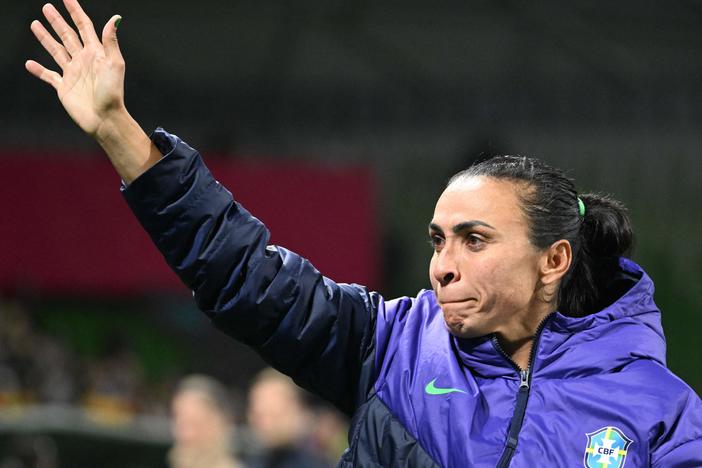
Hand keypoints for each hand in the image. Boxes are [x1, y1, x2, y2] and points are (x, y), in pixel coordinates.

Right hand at [26, 0, 123, 137]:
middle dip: (57, 21)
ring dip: (45, 38)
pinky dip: (39, 70)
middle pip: (67, 35)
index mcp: (95, 53)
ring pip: (56, 51)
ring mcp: (72, 73)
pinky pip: (49, 76)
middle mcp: (83, 60)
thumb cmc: (112, 93)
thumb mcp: (114, 64)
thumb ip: (110, 41)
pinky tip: (30, 64)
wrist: (105, 118)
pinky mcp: (64, 87)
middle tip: (46, 7)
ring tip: (35, 24)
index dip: (75, 12)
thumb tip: (116, 17)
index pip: (84, 27)